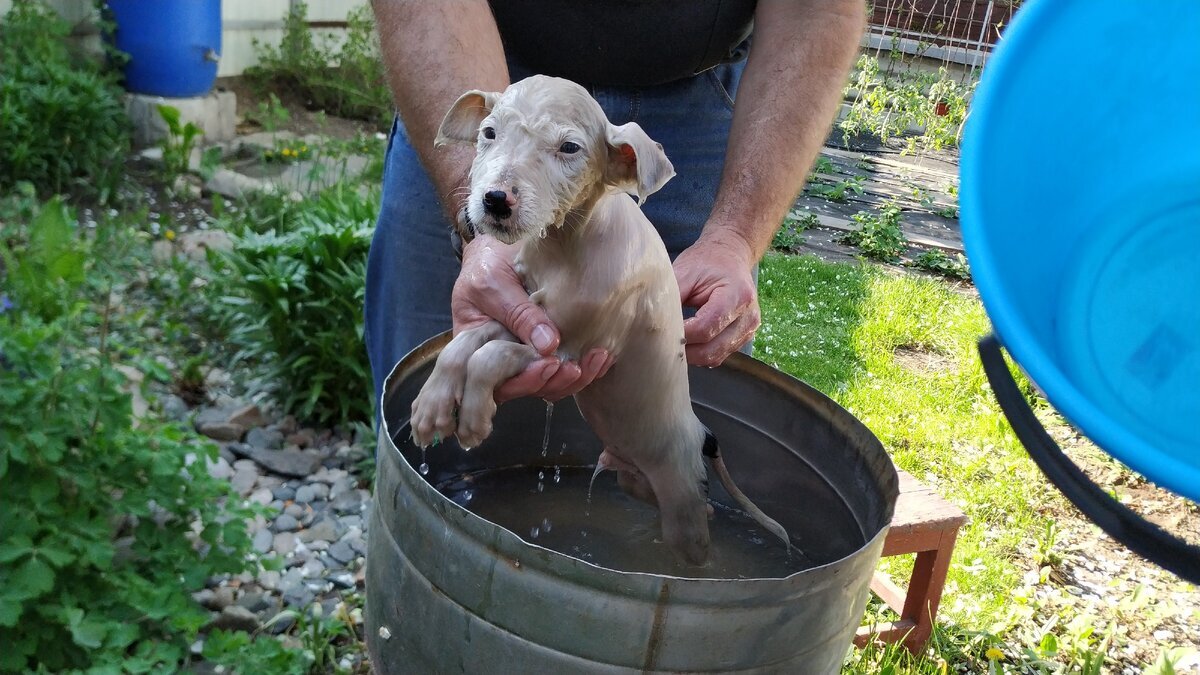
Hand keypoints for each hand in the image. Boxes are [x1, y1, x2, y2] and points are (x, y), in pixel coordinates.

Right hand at [451, 235, 612, 400]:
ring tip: (595, 358)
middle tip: (576, 367)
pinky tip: (603, 356)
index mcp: (478, 353)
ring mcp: (529, 356)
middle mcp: (504, 361)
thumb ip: (518, 314)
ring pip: (553, 383)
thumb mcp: (493, 284)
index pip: (499, 382)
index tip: (548, 365)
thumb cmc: (485, 264)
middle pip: (531, 388)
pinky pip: (568, 366)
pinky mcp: (550, 347)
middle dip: (556, 382)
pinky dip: (587, 367)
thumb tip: (548, 346)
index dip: (525, 381)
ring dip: (576, 378)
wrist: (500, 246)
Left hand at [673, 235, 761, 366]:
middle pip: (711, 349)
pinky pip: (718, 355)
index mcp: (738, 296)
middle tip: (661, 345)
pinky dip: (700, 353)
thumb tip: (651, 324)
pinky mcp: (742, 338)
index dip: (681, 335)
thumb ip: (671, 298)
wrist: (730, 256)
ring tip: (672, 344)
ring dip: (691, 355)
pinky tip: (686, 343)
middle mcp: (748, 318)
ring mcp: (748, 331)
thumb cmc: (707, 261)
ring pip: (715, 357)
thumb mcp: (685, 271)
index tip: (661, 333)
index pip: (705, 328)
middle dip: (684, 351)